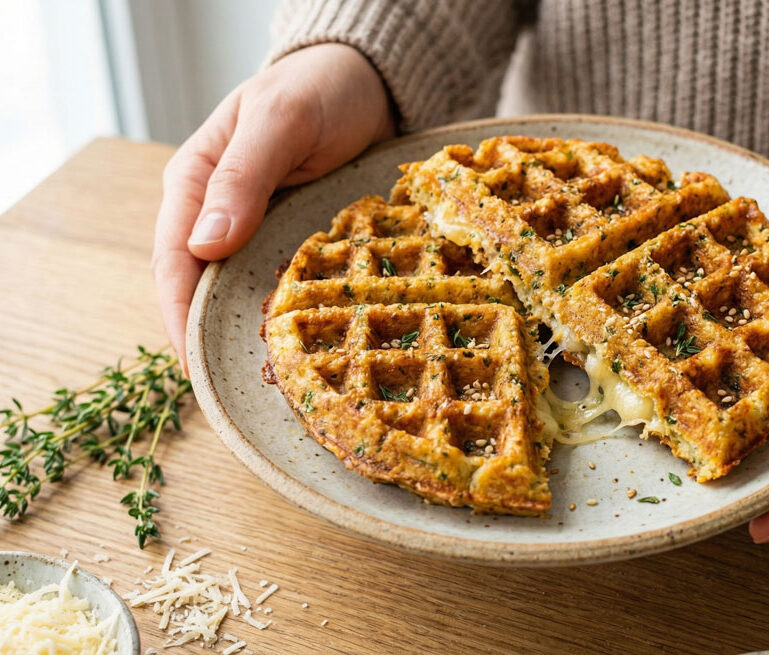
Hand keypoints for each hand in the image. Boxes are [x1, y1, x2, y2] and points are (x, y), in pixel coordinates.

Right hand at [152, 43, 393, 368]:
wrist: (366, 81)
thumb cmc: (318, 89)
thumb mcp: (281, 120)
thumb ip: (244, 175)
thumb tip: (204, 244)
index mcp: (195, 182)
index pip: (173, 261)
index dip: (180, 318)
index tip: (196, 367)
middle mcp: (217, 213)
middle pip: (201, 289)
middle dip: (212, 339)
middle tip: (237, 391)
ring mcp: (255, 229)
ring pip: (238, 293)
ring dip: (248, 335)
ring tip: (270, 383)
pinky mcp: (290, 240)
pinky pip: (279, 285)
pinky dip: (285, 316)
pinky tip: (302, 348)